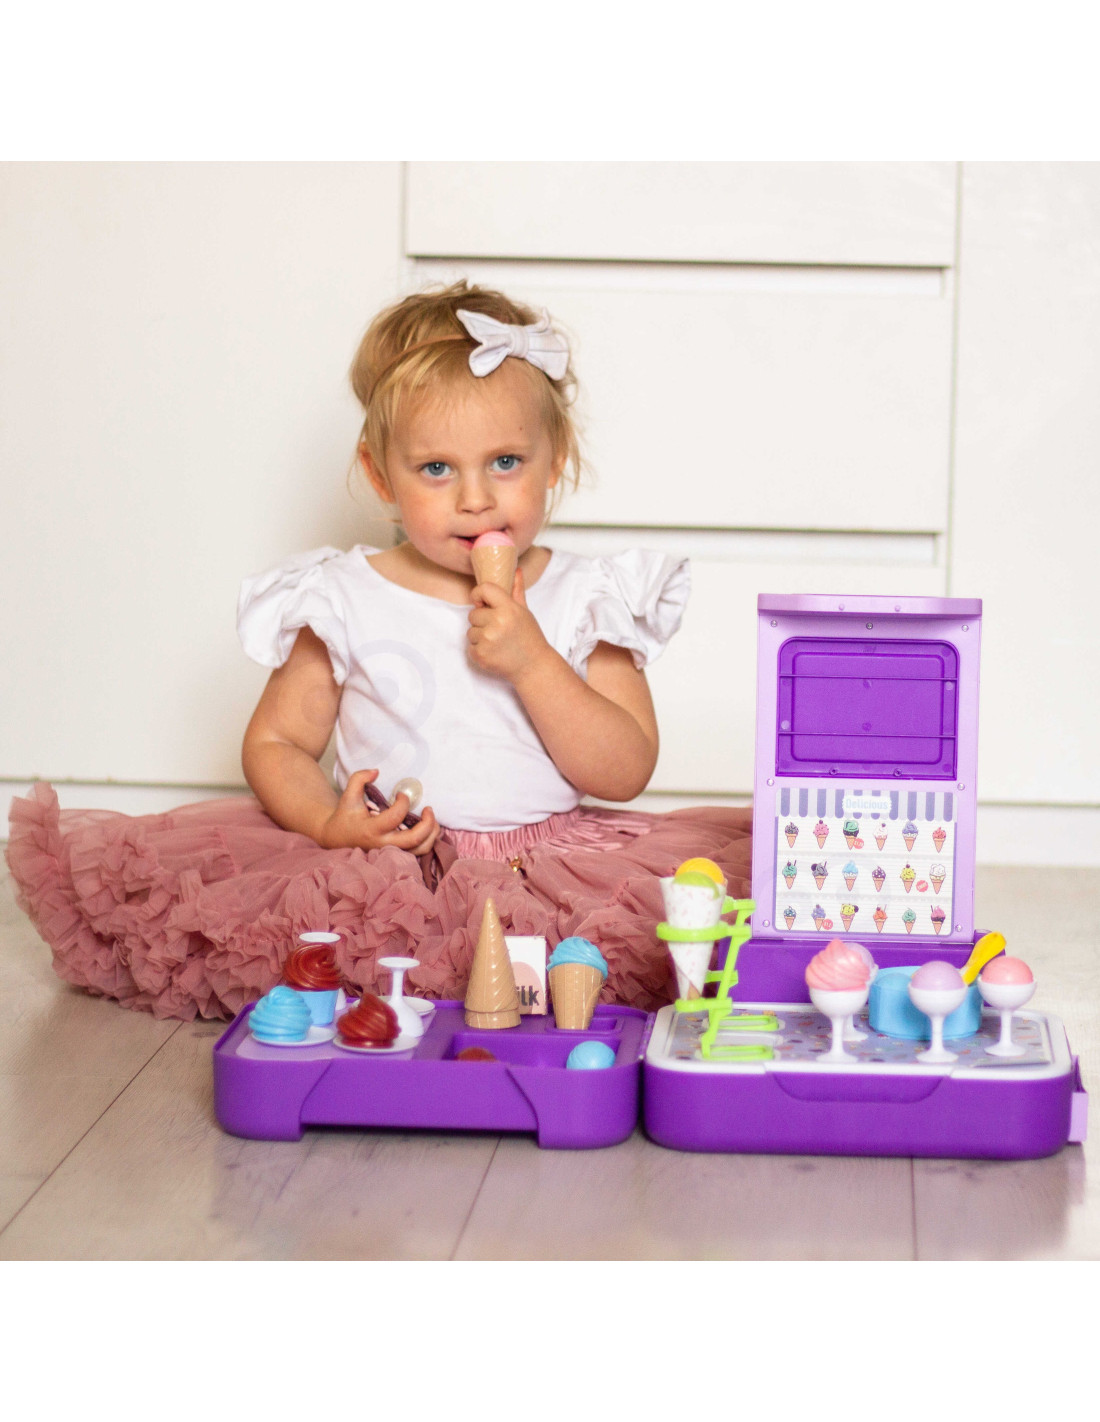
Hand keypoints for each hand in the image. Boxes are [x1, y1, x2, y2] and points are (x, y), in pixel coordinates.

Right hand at [316, 768, 440, 856]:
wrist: (337, 839)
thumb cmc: (345, 816)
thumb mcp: (347, 796)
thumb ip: (359, 779)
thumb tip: (376, 771)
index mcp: (371, 829)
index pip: (395, 817)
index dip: (404, 803)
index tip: (402, 794)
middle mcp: (383, 844)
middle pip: (415, 839)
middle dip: (428, 823)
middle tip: (428, 809)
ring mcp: (391, 851)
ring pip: (421, 849)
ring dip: (432, 834)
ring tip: (431, 819)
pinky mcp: (396, 854)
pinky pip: (419, 851)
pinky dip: (427, 840)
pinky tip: (426, 827)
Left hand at [467, 568, 550, 682]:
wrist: (533, 666)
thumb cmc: (529, 637)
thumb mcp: (525, 612)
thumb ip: (517, 591)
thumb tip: (516, 570)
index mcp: (509, 609)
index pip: (484, 589)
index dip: (478, 594)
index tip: (481, 601)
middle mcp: (498, 623)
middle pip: (473, 614)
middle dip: (482, 620)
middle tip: (497, 629)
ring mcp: (488, 640)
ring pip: (470, 631)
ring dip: (479, 636)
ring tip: (497, 641)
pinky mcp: (481, 655)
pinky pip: (470, 647)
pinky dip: (479, 650)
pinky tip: (493, 652)